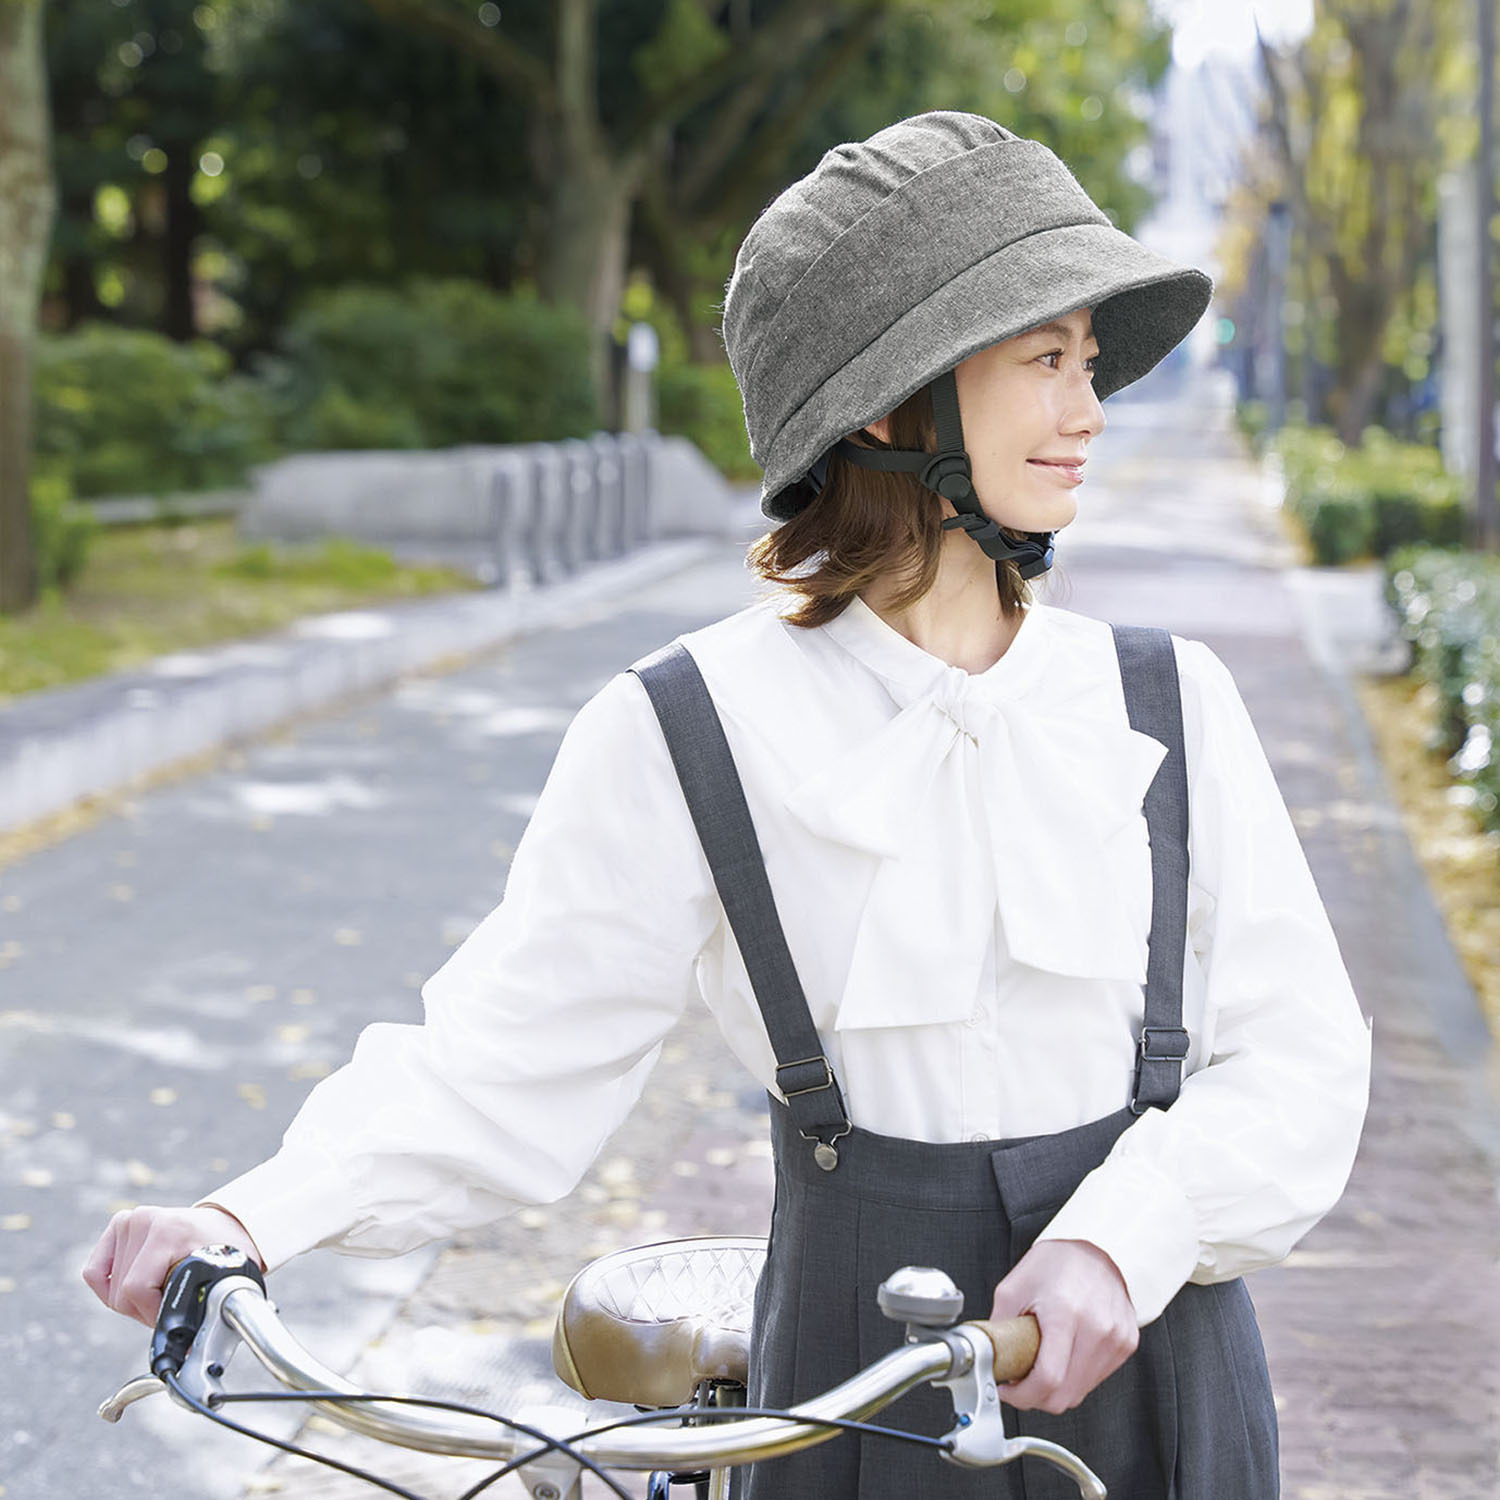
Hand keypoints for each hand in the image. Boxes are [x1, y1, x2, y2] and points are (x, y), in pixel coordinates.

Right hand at [82, 1205, 264, 1326]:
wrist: (224, 1225)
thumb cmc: (224, 1252)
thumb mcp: (221, 1276)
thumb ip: (205, 1308)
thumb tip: (188, 1354)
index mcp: (169, 1231)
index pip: (136, 1289)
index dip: (151, 1315)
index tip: (172, 1319)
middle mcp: (145, 1221)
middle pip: (121, 1294)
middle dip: (145, 1311)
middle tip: (168, 1306)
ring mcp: (130, 1220)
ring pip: (109, 1289)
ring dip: (132, 1302)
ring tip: (159, 1293)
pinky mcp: (119, 1225)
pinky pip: (95, 1273)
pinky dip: (109, 1289)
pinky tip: (134, 1288)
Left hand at [989, 1238, 1138, 1413]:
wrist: (1096, 1250)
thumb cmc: (1056, 1264)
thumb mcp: (1014, 1287)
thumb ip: (1000, 1326)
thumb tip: (989, 1358)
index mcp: (1065, 1312)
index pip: (1048, 1379)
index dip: (1022, 1395)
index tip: (1008, 1390)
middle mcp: (1097, 1328)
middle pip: (1064, 1395)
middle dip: (1036, 1397)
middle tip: (1021, 1380)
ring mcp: (1116, 1338)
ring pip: (1080, 1393)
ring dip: (1056, 1389)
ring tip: (1041, 1365)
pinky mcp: (1126, 1343)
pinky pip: (1095, 1379)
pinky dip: (1075, 1378)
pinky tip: (1064, 1357)